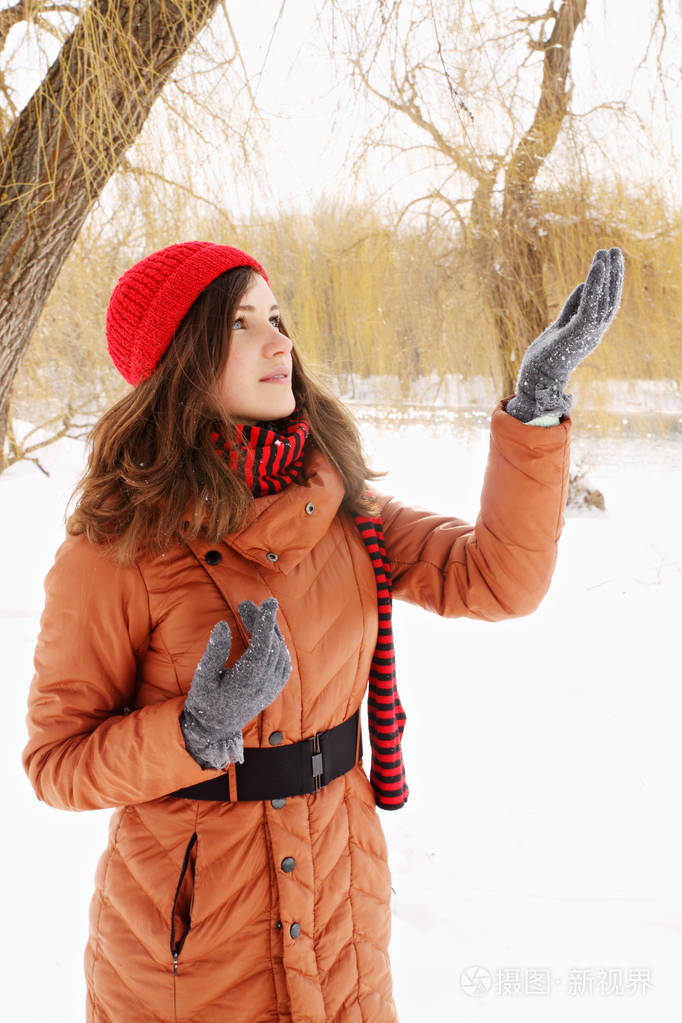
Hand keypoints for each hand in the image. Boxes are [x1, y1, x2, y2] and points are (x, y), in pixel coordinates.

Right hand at [180, 597, 290, 769]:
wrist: (214, 730)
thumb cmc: (204, 702)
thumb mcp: (202, 678)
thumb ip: (214, 652)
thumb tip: (223, 625)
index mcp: (245, 681)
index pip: (263, 646)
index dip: (266, 622)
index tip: (268, 602)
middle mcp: (263, 685)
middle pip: (271, 645)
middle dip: (261, 620)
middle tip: (245, 603)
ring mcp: (272, 688)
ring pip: (279, 652)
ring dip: (269, 630)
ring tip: (252, 614)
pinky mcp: (274, 690)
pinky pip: (283, 662)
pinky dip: (276, 644)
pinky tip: (265, 633)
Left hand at [506, 248, 623, 421]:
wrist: (536, 382)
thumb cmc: (544, 359)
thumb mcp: (559, 326)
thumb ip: (571, 308)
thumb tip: (583, 286)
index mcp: (589, 332)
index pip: (605, 304)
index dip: (609, 283)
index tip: (608, 263)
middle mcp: (594, 332)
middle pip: (610, 299)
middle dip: (614, 274)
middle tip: (615, 250)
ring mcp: (589, 332)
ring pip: (604, 298)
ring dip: (606, 273)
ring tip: (607, 251)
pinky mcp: (579, 330)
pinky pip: (592, 302)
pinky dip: (596, 282)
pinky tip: (597, 265)